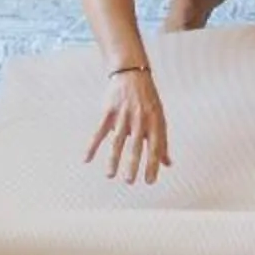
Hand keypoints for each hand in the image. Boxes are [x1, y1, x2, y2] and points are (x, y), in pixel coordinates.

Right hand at [85, 69, 169, 183]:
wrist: (132, 73)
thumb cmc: (148, 100)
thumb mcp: (159, 118)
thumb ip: (162, 142)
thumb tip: (168, 164)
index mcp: (155, 121)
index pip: (155, 146)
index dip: (153, 164)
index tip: (149, 181)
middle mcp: (140, 119)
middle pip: (136, 145)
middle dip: (133, 164)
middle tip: (130, 181)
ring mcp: (124, 114)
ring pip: (118, 140)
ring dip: (113, 159)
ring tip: (110, 175)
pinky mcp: (109, 110)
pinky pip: (99, 131)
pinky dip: (92, 145)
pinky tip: (86, 159)